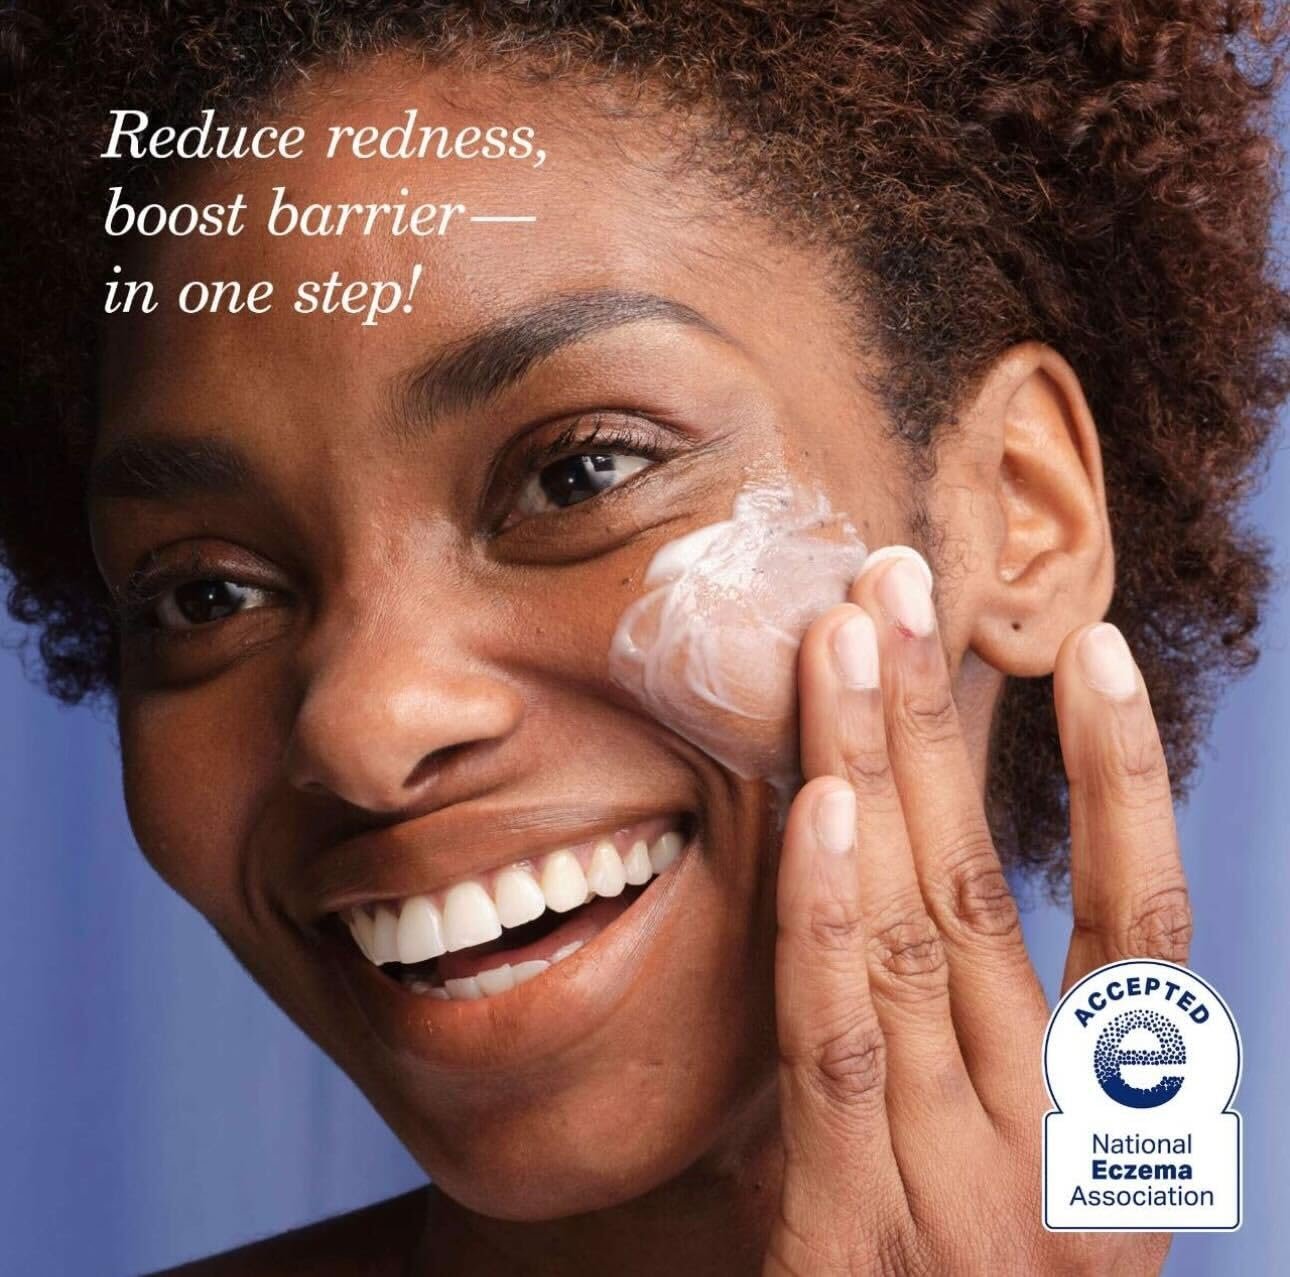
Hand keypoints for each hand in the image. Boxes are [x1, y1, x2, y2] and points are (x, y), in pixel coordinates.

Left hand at [765, 549, 1189, 1276]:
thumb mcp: (1007, 1183)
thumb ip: (975, 1054)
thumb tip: (903, 888)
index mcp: (1110, 1129)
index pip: (1141, 919)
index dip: (1123, 779)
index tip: (1092, 650)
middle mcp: (1053, 1143)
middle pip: (995, 884)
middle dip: (943, 721)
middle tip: (897, 578)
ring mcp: (960, 1189)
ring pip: (918, 930)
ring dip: (880, 769)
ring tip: (847, 634)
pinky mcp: (854, 1237)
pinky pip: (842, 1044)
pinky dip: (830, 915)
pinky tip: (820, 802)